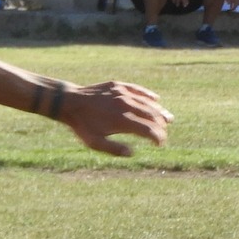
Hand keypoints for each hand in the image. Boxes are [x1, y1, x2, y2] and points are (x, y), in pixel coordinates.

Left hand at [57, 81, 171, 155]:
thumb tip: (132, 153)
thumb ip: (114, 149)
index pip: (149, 130)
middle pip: (152, 115)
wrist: (70, 102)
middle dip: (161, 126)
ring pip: (148, 102)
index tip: (160, 144)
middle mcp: (126, 105)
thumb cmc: (82, 125)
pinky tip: (156, 99)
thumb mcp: (95, 143)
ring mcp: (123, 94)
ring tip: (168, 118)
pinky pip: (138, 90)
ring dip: (159, 111)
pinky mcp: (119, 85)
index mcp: (122, 121)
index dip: (158, 137)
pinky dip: (149, 95)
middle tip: (164, 133)